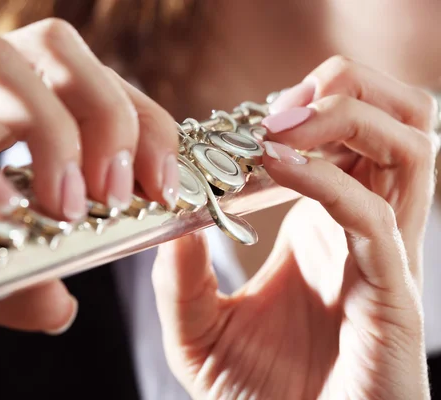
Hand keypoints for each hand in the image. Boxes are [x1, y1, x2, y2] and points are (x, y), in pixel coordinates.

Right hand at [0, 19, 178, 333]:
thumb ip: (20, 278)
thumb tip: (60, 308)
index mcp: (7, 110)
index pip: (96, 82)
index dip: (143, 125)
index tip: (163, 186)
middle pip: (57, 49)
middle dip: (107, 116)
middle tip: (116, 194)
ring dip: (50, 134)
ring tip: (63, 207)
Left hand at [152, 56, 437, 399]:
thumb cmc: (256, 399)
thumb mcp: (200, 333)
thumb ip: (181, 281)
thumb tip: (172, 224)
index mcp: (325, 230)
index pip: (346, 141)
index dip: (309, 107)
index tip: (256, 110)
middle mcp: (365, 234)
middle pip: (396, 127)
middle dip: (349, 91)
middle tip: (288, 99)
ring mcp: (384, 260)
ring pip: (410, 152)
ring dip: (349, 117)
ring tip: (285, 119)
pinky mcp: (392, 296)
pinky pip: (372, 213)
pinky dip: (325, 178)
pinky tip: (274, 165)